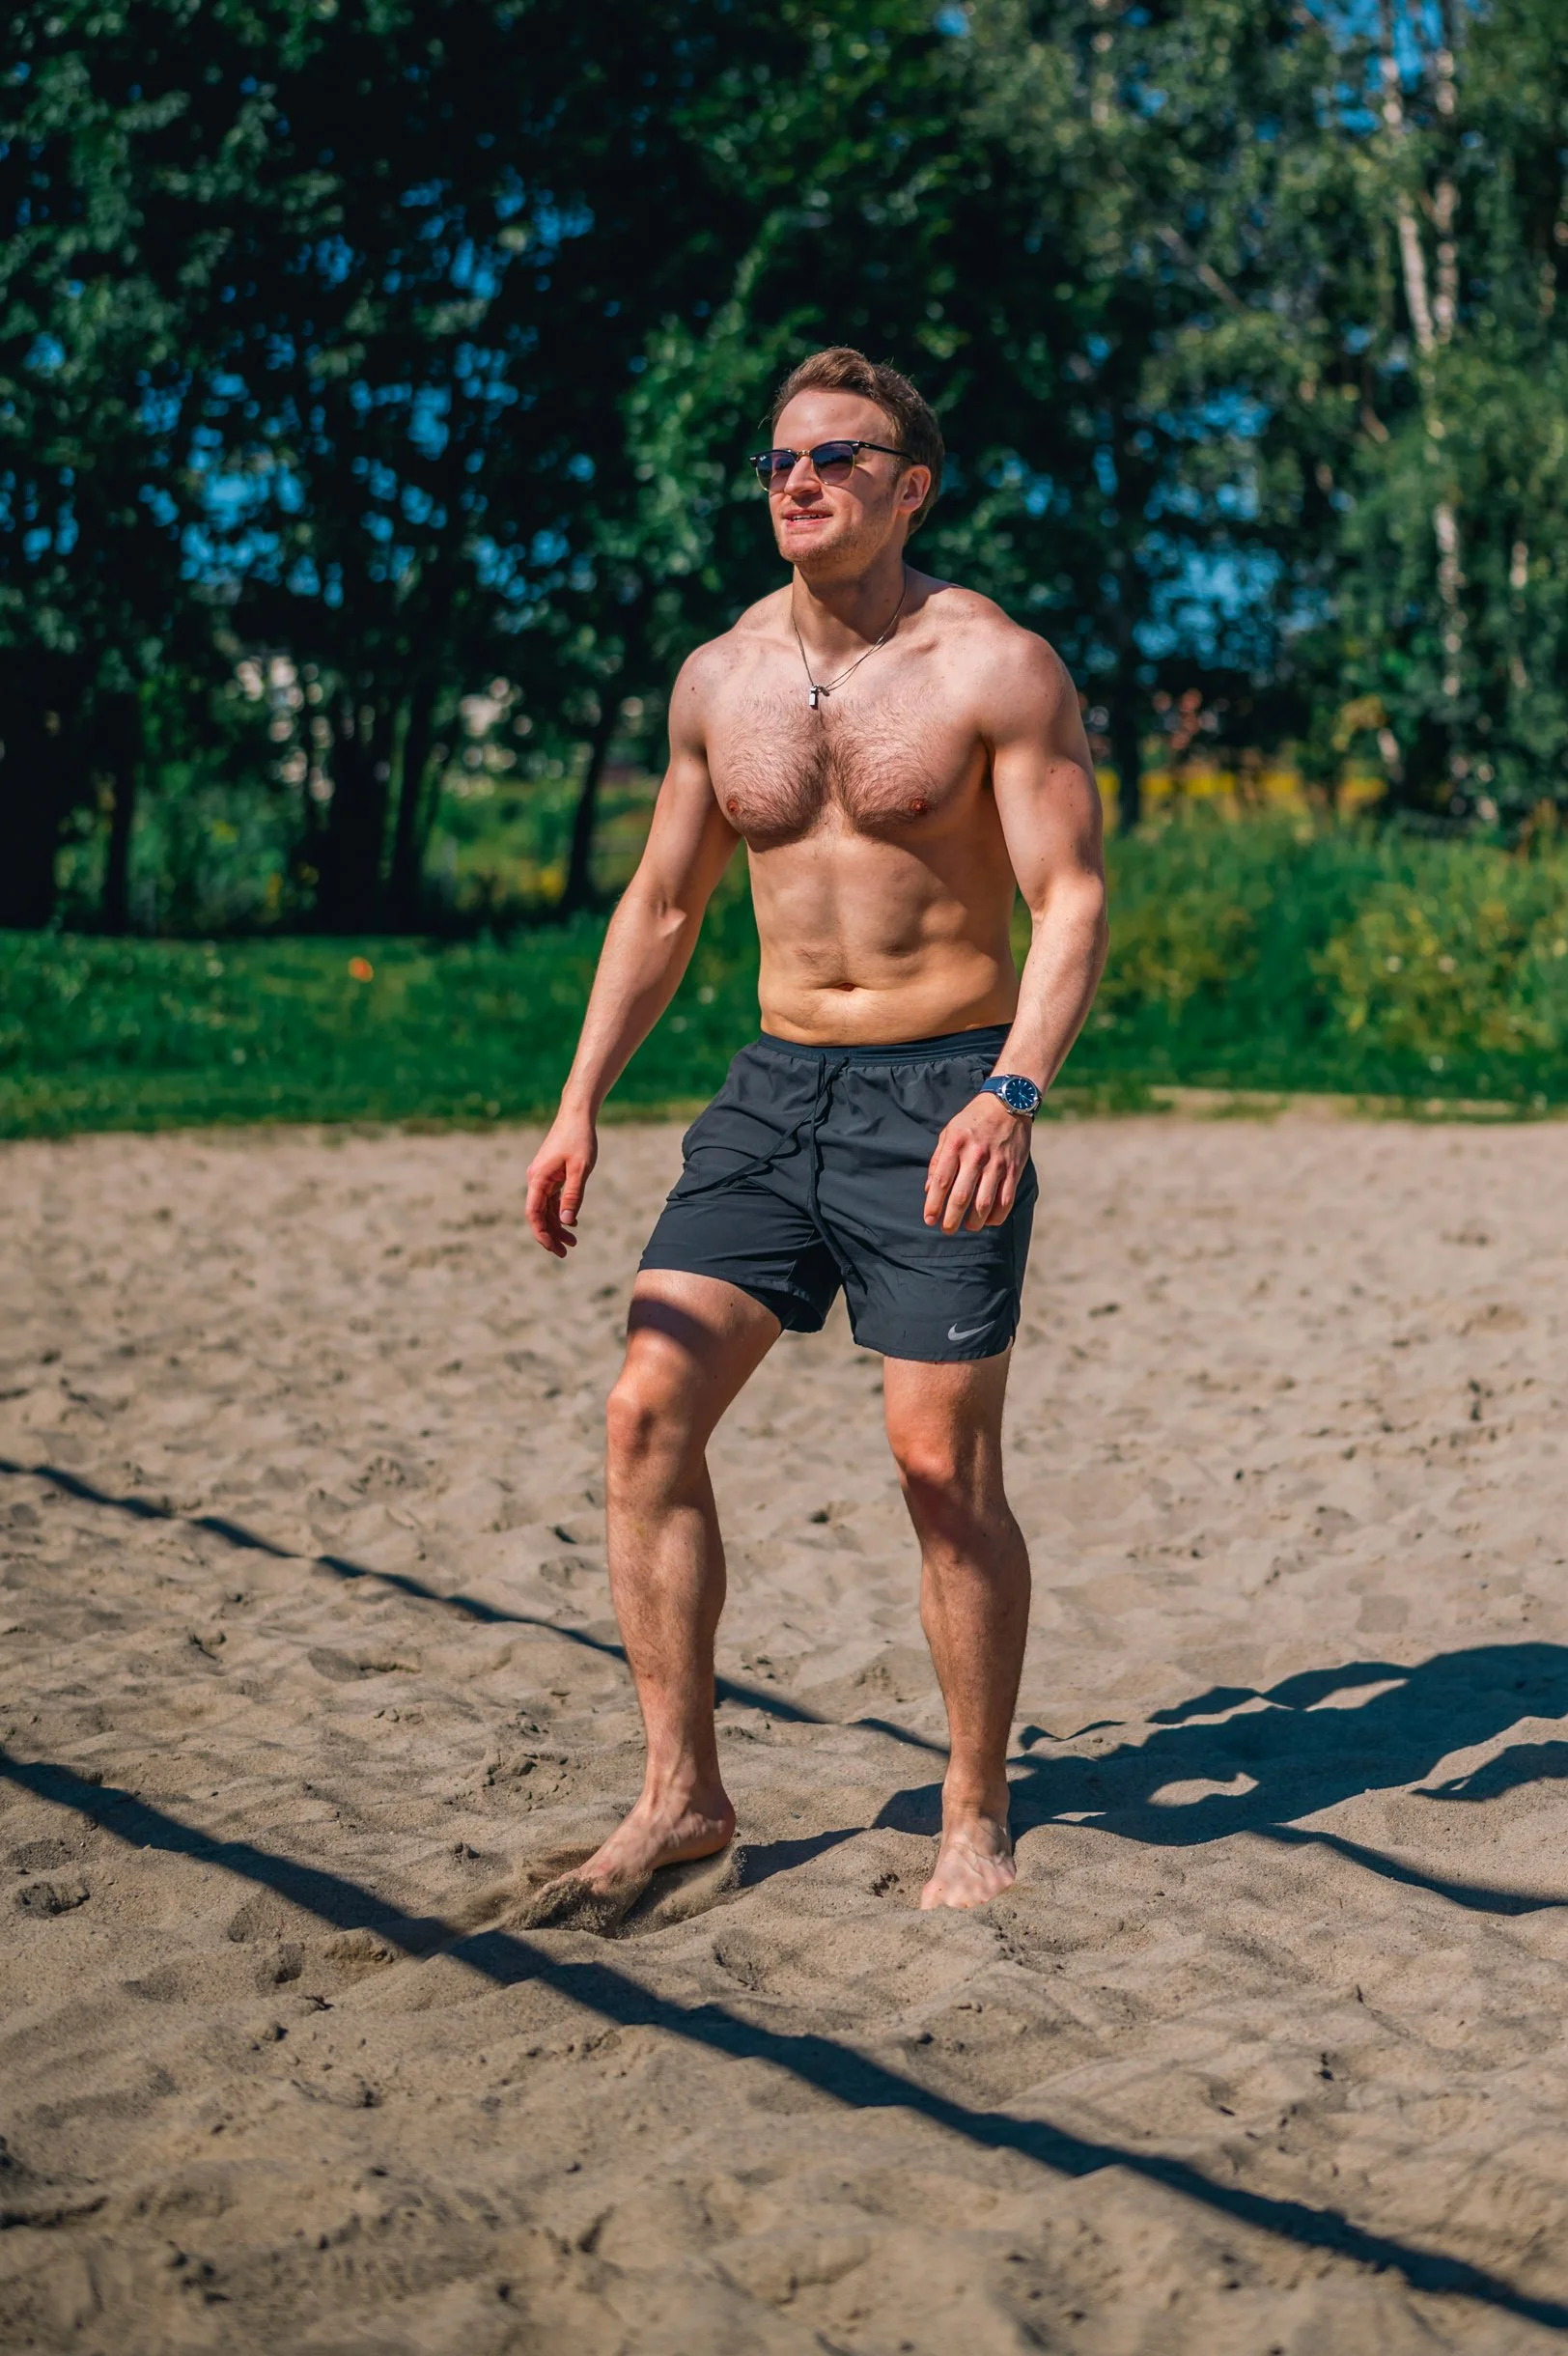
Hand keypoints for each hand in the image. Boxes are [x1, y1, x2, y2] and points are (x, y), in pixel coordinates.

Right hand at [525, 1107, 597, 1256]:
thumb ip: (573, 1196)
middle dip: (551, 1235)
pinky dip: (561, 1212)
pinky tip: (572, 1222)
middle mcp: (536, 1180)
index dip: (542, 1234)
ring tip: (573, 1242)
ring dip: (557, 1225)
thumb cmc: (579, 1139)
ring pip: (546, 1209)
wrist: (577, 1115)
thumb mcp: (580, 1169)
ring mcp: (543, 1177)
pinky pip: (552, 1199)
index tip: (555, 1249)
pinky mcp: (551, 1174)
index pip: (534, 1215)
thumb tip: (565, 1222)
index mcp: (538, 1180)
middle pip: (539, 1215)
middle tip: (567, 1252)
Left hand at [923, 1092, 1032, 1234]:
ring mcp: (997, 1163)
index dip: (934, 1204)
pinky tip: (988, 1220)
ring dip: (974, 1221)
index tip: (929, 1220)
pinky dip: (996, 1216)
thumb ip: (938, 1161)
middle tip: (946, 1230)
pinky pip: (1005, 1200)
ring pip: (984, 1203)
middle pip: (961, 1196)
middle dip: (951, 1219)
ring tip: (967, 1227)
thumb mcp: (948, 1133)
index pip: (941, 1181)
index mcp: (956, 1145)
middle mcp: (976, 1155)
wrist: (1008, 1103)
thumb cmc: (972, 1120)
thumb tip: (929, 1190)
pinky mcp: (1014, 1169)